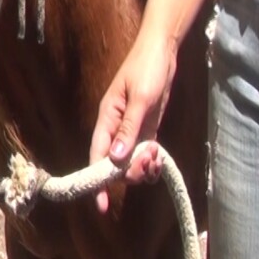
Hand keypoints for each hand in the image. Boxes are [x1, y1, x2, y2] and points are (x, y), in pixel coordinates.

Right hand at [89, 33, 175, 212]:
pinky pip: (143, 154)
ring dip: (143, 167)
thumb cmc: (146, 70)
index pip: (98, 156)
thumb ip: (129, 129)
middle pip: (115, 164)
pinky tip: (158, 159)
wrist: (160, 52)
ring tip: (157, 158)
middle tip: (150, 161)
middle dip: (131, 172)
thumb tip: (117, 159)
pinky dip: (150, 162)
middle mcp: (115, 128)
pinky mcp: (146, 129)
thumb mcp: (141, 99)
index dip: (97, 181)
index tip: (100, 205)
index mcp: (107, 119)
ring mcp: (131, 130)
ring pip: (131, 162)